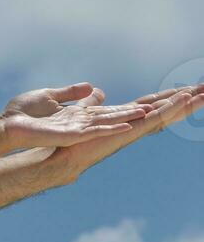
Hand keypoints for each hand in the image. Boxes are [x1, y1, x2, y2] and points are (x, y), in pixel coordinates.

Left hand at [0, 80, 156, 148]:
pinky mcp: (70, 135)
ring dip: (128, 118)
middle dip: (133, 112)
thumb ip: (70, 93)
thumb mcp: (49, 96)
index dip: (125, 107)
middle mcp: (80, 123)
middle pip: (112, 116)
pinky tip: (127, 126)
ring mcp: (77, 130)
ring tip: (150, 114)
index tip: (147, 103)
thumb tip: (93, 87)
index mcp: (76, 115)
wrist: (6, 126)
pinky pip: (94, 131)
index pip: (106, 110)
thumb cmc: (22, 113)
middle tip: (156, 109)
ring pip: (108, 123)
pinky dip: (111, 128)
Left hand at [40, 83, 203, 180]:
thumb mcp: (79, 112)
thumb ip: (90, 102)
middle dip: (186, 99)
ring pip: (162, 114)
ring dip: (183, 104)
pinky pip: (148, 121)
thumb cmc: (63, 135)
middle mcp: (131, 124)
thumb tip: (97, 91)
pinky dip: (165, 111)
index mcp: (122, 118)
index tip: (189, 87)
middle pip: (163, 108)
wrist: (52, 154)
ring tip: (203, 94)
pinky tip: (179, 103)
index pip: (151, 103)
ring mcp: (129, 129)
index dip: (169, 95)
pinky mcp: (123, 133)